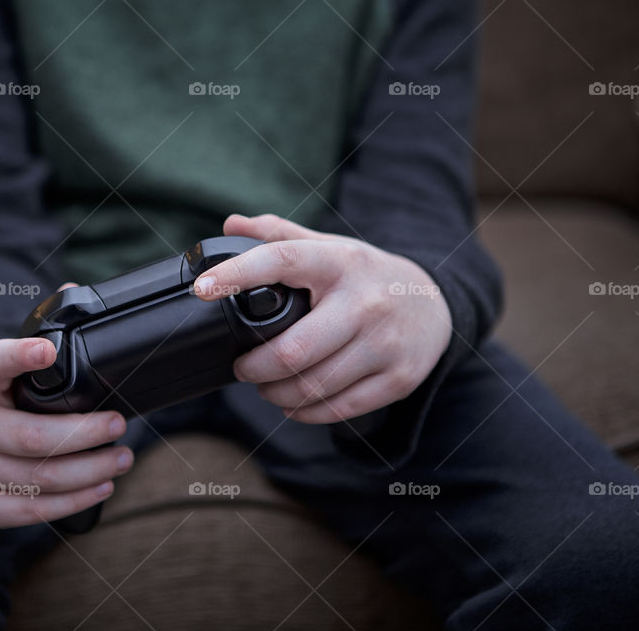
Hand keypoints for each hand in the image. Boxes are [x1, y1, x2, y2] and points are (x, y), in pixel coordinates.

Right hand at [0, 283, 132, 527]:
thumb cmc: (16, 395)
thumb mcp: (24, 361)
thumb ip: (48, 329)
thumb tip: (73, 291)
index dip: (19, 356)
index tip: (48, 350)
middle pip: (30, 436)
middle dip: (85, 433)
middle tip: (120, 424)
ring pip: (37, 477)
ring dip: (89, 471)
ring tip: (122, 458)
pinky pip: (30, 510)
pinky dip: (72, 502)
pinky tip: (100, 486)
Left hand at [193, 214, 451, 423]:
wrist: (436, 305)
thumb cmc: (366, 277)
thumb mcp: (330, 248)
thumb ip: (281, 236)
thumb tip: (230, 225)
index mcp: (340, 262)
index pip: (280, 261)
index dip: (237, 274)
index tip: (202, 289)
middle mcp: (365, 302)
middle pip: (292, 351)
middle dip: (252, 367)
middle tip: (241, 367)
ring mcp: (385, 344)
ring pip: (312, 386)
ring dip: (274, 393)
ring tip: (264, 385)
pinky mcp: (398, 378)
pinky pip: (338, 408)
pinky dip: (305, 411)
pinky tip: (292, 403)